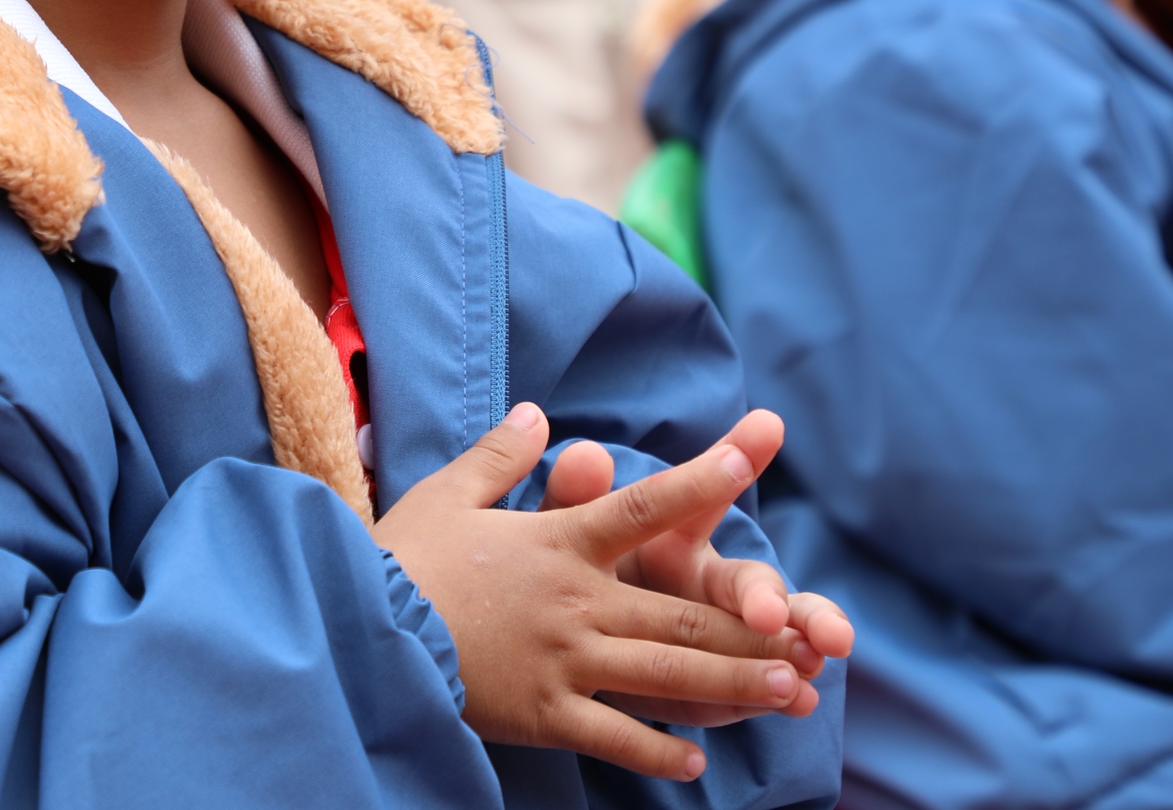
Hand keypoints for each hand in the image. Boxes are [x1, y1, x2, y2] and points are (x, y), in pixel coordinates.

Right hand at [373, 403, 820, 780]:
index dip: (701, 480)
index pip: (642, 506)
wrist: (363, 629)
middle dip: (751, 628)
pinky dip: (660, 751)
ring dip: (733, 685)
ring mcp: (566, 660)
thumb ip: (499, 455)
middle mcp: (576, 600)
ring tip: (788, 694)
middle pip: (681, 611)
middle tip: (808, 640)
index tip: (749, 456)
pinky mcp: (546, 711)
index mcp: (558, 542)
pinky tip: (697, 761)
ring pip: (667, 673)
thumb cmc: (402, 557)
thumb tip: (534, 412)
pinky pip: (617, 735)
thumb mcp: (448, 494)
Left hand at [540, 413, 853, 729]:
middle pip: (752, 579)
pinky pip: (763, 684)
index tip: (766, 425)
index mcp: (673, 532)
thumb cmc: (570, 575)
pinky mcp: (731, 681)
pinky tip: (804, 700)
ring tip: (819, 656)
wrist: (572, 647)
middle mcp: (711, 579)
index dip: (731, 455)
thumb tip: (586, 455)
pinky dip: (787, 692)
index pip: (703, 492)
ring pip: (779, 629)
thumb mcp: (562, 537)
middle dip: (769, 593)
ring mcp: (731, 632)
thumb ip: (573, 500)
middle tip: (771, 611)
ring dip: (800, 638)